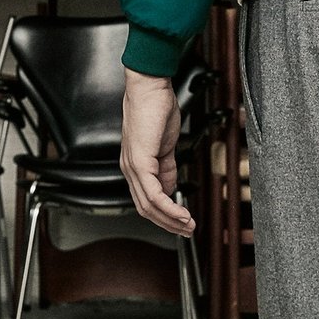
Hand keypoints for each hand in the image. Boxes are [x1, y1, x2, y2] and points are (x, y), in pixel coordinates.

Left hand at [120, 68, 194, 235]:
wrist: (149, 88)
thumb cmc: (155, 108)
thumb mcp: (164, 144)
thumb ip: (166, 167)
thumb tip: (171, 187)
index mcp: (135, 166)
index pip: (146, 200)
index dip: (164, 215)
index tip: (181, 221)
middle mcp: (129, 169)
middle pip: (145, 208)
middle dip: (168, 223)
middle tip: (188, 230)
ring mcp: (133, 167)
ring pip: (148, 206)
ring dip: (171, 220)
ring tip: (189, 225)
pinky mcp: (139, 162)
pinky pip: (153, 194)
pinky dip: (169, 207)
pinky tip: (182, 213)